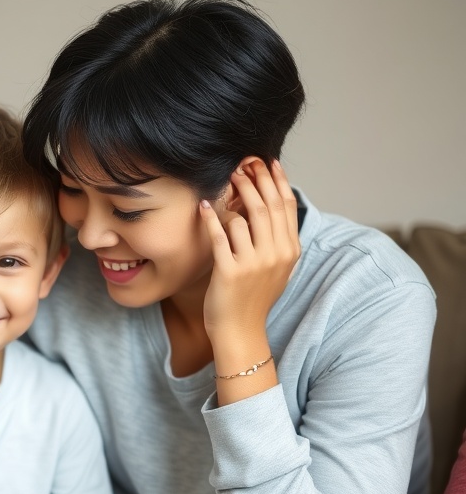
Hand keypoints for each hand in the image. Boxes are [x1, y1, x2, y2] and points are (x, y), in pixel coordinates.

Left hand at [199, 158, 299, 342]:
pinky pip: (219, 235)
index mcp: (290, 251)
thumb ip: (277, 239)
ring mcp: (253, 263)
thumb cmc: (254, 297)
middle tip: (243, 164)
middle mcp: (275, 254)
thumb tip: (271, 204)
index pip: (286, 207)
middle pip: (266, 206)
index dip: (277, 181)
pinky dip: (210, 218)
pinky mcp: (230, 271)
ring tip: (226, 183)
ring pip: (243, 217)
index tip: (268, 163)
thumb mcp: (277, 267)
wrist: (241, 330)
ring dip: (234, 197)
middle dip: (255, 180)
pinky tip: (203, 207)